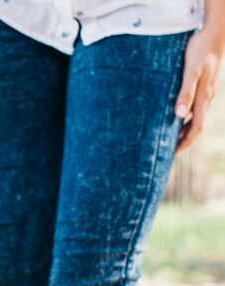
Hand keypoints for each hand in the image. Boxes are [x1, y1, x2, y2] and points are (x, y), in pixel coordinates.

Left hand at [175, 28, 224, 153]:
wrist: (214, 33)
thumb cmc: (200, 50)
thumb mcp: (191, 71)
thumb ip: (185, 92)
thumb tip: (179, 115)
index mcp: (204, 97)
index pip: (196, 126)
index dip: (186, 141)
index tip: (174, 153)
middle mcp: (207, 97)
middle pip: (197, 124)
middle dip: (185, 139)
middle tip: (170, 150)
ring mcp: (206, 90)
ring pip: (196, 115)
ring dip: (185, 127)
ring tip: (171, 136)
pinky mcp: (204, 84)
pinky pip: (196, 105)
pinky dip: (186, 114)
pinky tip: (176, 114)